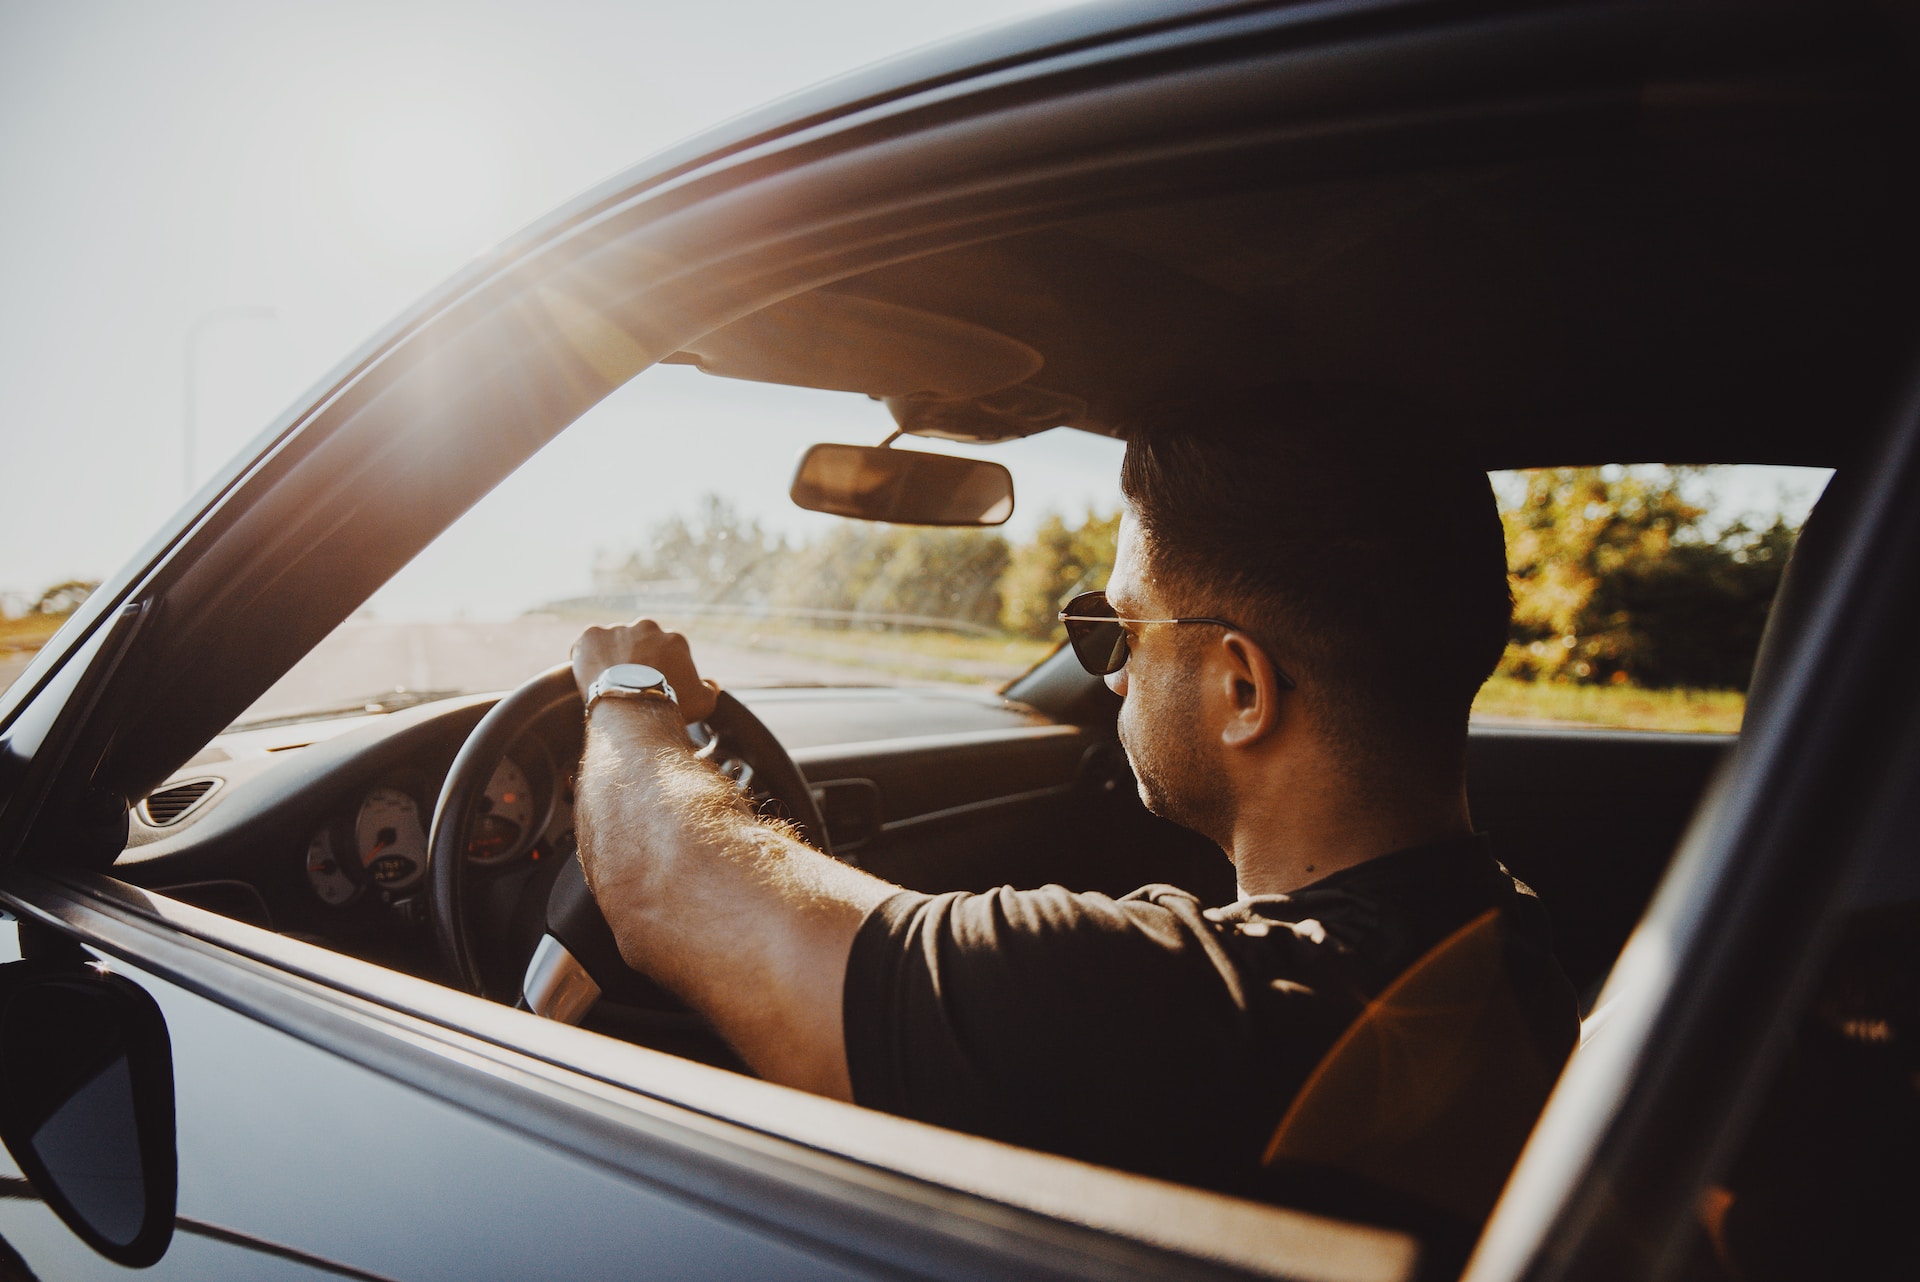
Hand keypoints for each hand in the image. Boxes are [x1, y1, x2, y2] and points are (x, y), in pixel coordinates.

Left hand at [570, 619, 719, 723]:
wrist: (633, 707)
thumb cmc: (671, 705)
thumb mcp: (704, 702)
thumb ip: (710, 690)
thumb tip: (711, 683)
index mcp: (674, 639)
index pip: (666, 652)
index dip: (659, 670)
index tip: (651, 686)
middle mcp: (648, 627)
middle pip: (640, 642)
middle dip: (635, 658)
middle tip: (629, 684)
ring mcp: (618, 629)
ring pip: (613, 643)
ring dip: (611, 657)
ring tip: (607, 684)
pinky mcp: (591, 635)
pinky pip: (586, 646)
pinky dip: (586, 658)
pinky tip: (589, 677)